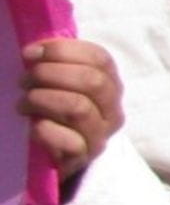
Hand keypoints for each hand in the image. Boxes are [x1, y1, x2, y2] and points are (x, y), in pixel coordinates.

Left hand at [21, 37, 123, 186]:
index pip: (99, 58)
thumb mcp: (61, 83)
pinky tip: (32, 126)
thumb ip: (57, 64)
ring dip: (43, 100)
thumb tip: (35, 47)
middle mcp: (112, 108)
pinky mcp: (85, 157)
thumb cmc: (54, 111)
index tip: (30, 54)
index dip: (63, 51)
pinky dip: (45, 130)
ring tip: (23, 103)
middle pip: (92, 81)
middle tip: (24, 80)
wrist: (55, 155)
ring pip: (79, 108)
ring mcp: (100, 134)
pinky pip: (69, 141)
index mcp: (109, 84)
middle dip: (51, 75)